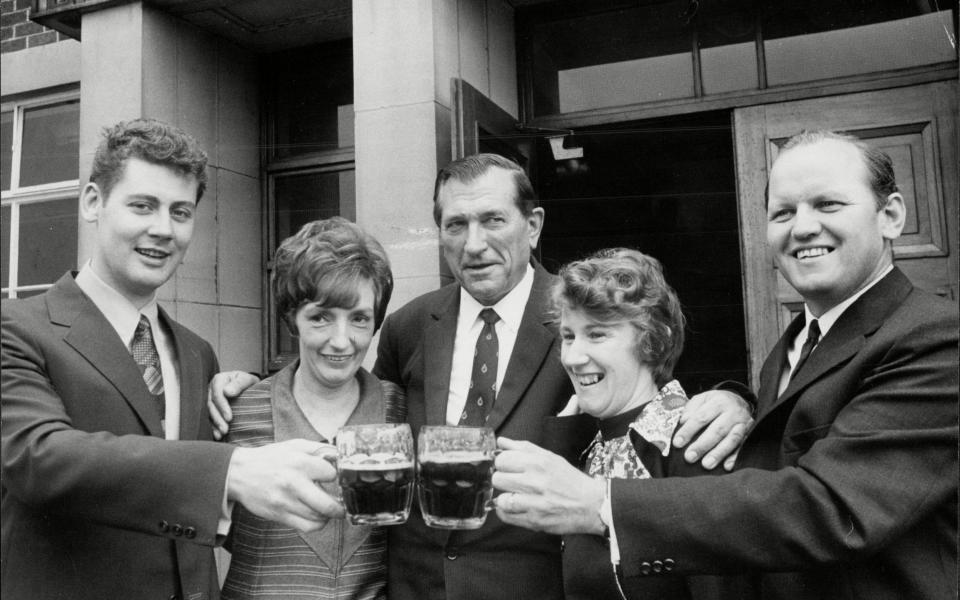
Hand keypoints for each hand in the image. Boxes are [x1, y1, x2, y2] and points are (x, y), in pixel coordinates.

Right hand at [207, 371, 259, 439]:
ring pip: (208, 413)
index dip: (222, 406)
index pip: (217, 394)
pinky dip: (213, 427)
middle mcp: (211, 389)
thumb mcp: (247, 380)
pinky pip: (209, 418)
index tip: (229, 418)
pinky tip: (217, 436)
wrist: (248, 386)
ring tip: (221, 435)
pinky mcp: (211, 408)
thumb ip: (239, 384)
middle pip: (211, 405)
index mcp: (219, 380)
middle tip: (225, 430)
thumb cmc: (248, 382)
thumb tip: (227, 392)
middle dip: (217, 418)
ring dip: (214, 425)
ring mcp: (209, 399)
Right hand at [226, 439, 344, 531]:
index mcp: (299, 463)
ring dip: (328, 515)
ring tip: (328, 509)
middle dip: (339, 507)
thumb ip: (319, 449)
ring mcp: (285, 502)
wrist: (240, 473)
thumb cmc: (270, 458)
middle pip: (328, 504)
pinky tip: (317, 517)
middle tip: (342, 505)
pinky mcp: (279, 515)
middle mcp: (293, 483)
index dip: (337, 476)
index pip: (332, 474)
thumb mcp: (295, 445)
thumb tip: (340, 456)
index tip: (336, 478)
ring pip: (318, 518)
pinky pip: (306, 527)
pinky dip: (317, 524)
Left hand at [491, 437, 604, 535]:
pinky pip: (506, 516)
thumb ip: (524, 448)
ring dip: (505, 498)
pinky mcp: (534, 521)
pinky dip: (507, 512)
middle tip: (512, 482)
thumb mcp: (550, 458)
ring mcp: (534, 503)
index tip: (508, 467)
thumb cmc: (570, 481)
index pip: (502, 459)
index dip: (503, 463)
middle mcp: (535, 481)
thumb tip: (501, 442)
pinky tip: (516, 508)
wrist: (591, 505)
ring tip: (515, 496)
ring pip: (501, 499)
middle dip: (503, 480)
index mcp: (538, 463)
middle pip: (498, 478)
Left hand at [673, 390, 753, 470]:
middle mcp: (733, 413)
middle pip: (717, 430)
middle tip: (689, 457)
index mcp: (718, 402)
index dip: (689, 430)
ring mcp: (743, 424)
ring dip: (718, 453)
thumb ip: (691, 409)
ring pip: (731, 440)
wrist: (740, 400)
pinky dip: (735, 457)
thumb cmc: (716, 403)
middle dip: (702, 445)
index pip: (701, 417)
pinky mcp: (750, 434)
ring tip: (706, 465)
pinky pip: (743, 447)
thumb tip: (683, 422)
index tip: (677, 443)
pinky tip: (727, 466)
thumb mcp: (702, 399)